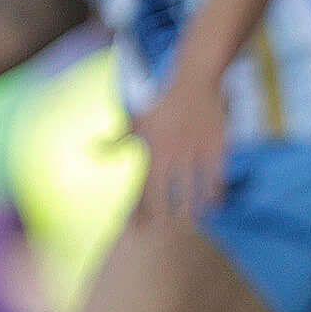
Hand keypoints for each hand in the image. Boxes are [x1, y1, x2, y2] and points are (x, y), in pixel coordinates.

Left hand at [132, 72, 228, 222]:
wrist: (194, 82)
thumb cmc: (163, 103)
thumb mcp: (137, 121)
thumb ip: (117, 141)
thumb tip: (93, 149)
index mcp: (153, 152)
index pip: (145, 190)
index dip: (142, 212)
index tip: (139, 228)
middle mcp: (173, 157)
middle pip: (169, 196)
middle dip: (168, 216)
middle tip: (169, 229)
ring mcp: (195, 154)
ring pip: (195, 191)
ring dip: (194, 209)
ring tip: (193, 220)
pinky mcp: (216, 149)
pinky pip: (217, 178)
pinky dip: (215, 193)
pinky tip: (215, 203)